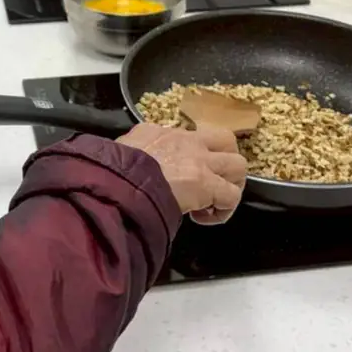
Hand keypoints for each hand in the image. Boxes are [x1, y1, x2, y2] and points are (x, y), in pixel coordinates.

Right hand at [119, 123, 246, 225]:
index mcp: (162, 132)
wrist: (119, 180)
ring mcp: (201, 160)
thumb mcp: (121, 149)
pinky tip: (204, 218)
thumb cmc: (113, 170)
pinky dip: (223, 210)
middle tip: (212, 183)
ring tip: (212, 203)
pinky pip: (231, 196)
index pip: (191, 136)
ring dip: (230, 185)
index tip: (182, 174)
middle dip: (225, 162)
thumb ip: (133, 152)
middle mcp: (187, 140)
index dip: (195, 155)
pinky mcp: (208, 183)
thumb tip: (130, 163)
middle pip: (225, 140)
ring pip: (238, 165)